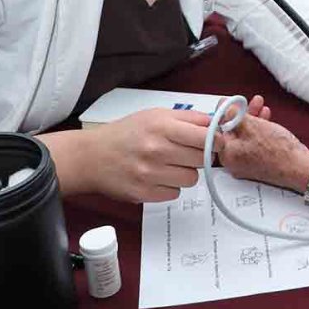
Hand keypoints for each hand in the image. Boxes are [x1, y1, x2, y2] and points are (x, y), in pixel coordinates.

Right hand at [79, 106, 212, 203]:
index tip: (215, 143)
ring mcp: (150, 174)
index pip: (205, 138)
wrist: (92, 156)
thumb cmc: (126, 133)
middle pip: (202, 160)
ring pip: (191, 179)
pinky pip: (175, 193)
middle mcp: (157, 150)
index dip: (215, 141)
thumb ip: (188, 118)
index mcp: (162, 127)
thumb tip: (216, 124)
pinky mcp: (144, 193)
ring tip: (169, 165)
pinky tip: (157, 176)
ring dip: (185, 173)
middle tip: (186, 153)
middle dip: (198, 156)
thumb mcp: (156, 115)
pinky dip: (170, 186)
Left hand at [217, 110, 308, 193]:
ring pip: (245, 136)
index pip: (219, 129)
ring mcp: (247, 164)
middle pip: (233, 132)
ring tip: (261, 106)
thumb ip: (234, 115)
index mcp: (227, 155)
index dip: (226, 112)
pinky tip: (266, 119)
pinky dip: (259, 131)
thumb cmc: (278, 151)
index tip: (232, 103)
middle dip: (242, 114)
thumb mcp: (252, 125)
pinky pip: (254, 143)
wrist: (299, 167)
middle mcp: (234, 162)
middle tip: (249, 102)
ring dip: (253, 120)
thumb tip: (225, 108)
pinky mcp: (259, 164)